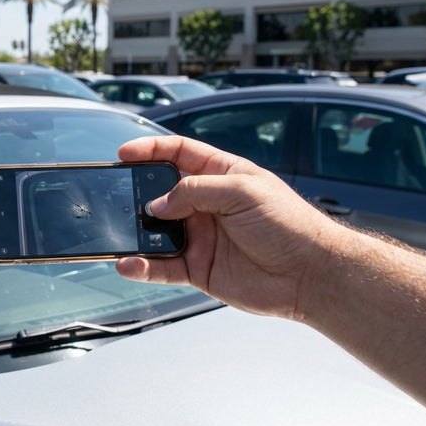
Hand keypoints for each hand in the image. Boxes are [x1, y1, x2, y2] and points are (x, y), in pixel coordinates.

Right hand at [115, 135, 344, 320]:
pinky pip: (162, 267)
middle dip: (137, 191)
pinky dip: (142, 266)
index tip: (124, 154)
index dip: (151, 150)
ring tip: (116, 232)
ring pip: (156, 232)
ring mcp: (201, 237)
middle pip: (161, 191)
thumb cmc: (288, 224)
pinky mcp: (198, 268)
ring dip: (135, 232)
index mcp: (222, 175)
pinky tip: (129, 263)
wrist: (310, 274)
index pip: (180, 153)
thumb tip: (157, 204)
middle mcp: (207, 204)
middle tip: (115, 195)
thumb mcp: (241, 191)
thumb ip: (195, 191)